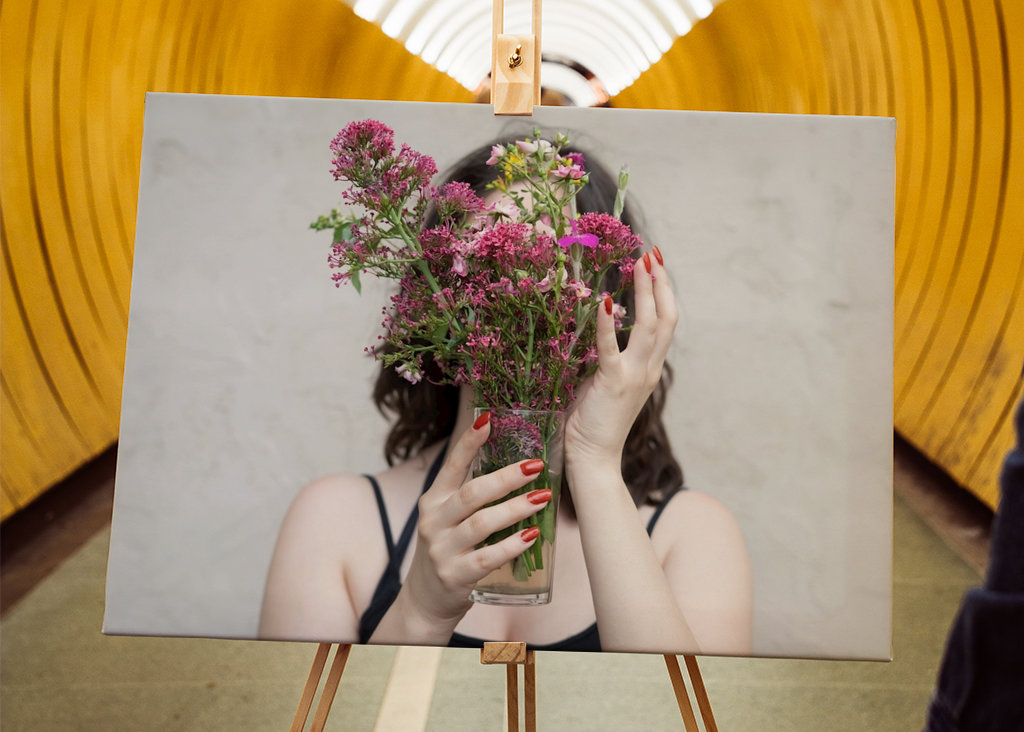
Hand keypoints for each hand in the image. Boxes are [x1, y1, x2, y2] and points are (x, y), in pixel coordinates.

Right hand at [398, 414, 552, 629]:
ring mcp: (442, 549)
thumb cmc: (448, 550)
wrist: (424, 600)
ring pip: (481, 523)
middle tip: (535, 465)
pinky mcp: (454, 576)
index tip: (488, 419)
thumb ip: (472, 495)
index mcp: (434, 500)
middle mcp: (434, 521)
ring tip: (542, 498)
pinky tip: (531, 535)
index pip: (451, 465)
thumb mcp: (449, 518)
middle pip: (472, 493)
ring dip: (515, 509)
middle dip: (506, 477)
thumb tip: (516, 465)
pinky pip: (486, 557)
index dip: (469, 441)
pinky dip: (511, 545)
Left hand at [565, 246, 677, 471]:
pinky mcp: (612, 383)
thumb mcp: (604, 382)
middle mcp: (648, 369)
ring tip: (639, 264)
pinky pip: (612, 348)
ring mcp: (633, 376)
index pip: (666, 323)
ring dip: (645, 292)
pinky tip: (605, 301)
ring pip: (651, 326)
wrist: (593, 460)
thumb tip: (598, 330)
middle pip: (667, 317)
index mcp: (649, 368)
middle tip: (651, 252)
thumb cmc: (591, 423)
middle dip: (660, 282)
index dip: (663, 291)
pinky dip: (608, 323)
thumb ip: (607, 357)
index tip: (655, 264)